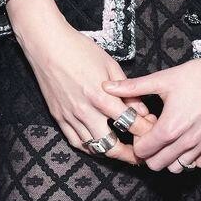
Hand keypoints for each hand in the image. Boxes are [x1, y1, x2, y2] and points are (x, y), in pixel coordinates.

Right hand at [6, 0, 158, 164]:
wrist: (47, 45)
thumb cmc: (80, 49)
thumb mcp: (110, 65)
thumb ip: (127, 90)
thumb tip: (142, 110)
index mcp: (102, 96)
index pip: (130, 123)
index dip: (145, 131)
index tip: (153, 132)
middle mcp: (86, 111)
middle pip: (111, 145)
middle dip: (129, 154)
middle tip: (140, 155)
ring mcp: (70, 116)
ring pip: (93, 147)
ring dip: (109, 152)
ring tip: (122, 152)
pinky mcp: (58, 117)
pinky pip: (75, 141)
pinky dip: (89, 147)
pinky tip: (99, 146)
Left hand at [117, 30, 200, 173]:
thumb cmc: (199, 75)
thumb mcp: (163, 79)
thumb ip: (133, 87)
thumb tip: (106, 85)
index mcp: (169, 128)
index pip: (142, 152)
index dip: (138, 142)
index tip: (143, 129)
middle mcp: (185, 142)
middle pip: (156, 165)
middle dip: (150, 153)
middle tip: (154, 136)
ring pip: (177, 169)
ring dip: (169, 159)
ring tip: (170, 141)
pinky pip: (198, 165)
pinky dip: (190, 159)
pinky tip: (187, 143)